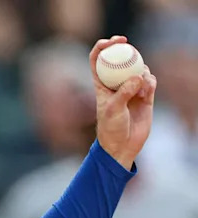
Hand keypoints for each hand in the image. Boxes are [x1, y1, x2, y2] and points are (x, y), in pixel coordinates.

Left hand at [90, 35, 157, 169]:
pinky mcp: (145, 96)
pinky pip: (150, 81)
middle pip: (120, 60)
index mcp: (101, 85)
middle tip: (128, 43)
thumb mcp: (112, 110)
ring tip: (139, 86)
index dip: (103, 47)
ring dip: (141, 70)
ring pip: (138, 69)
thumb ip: (124, 92)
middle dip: (125, 48)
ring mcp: (131, 89)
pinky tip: (147, 91)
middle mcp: (116, 84)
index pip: (98, 61)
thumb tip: (137, 77)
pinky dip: (150, 82)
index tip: (111, 41)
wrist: (122, 146)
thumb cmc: (110, 129)